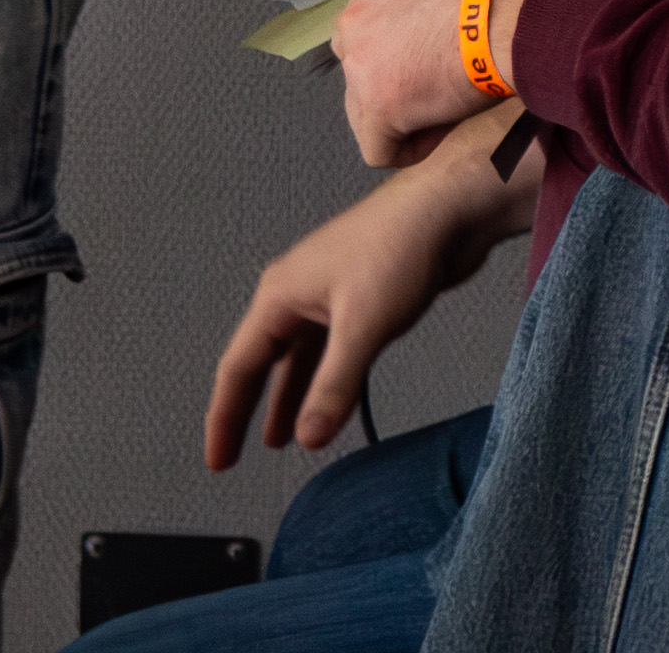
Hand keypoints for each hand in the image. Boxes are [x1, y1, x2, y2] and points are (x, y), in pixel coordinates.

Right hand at [199, 109, 541, 468]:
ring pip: (298, 357)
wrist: (450, 207)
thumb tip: (308, 439)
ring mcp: (329, 294)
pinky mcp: (361, 298)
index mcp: (280, 294)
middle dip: (248, 410)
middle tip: (235, 457)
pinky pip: (330, 350)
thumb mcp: (362, 327)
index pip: (239, 366)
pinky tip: (331, 403)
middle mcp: (296, 292)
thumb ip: (334, 386)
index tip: (217, 461)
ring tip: (282, 440)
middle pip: (261, 361)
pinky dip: (324, 380)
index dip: (225, 417)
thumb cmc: (401, 249)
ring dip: (289, 398)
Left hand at [334, 0, 561, 165]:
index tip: (434, 61)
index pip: (369, 33)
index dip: (401, 54)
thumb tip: (446, 18)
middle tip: (439, 87)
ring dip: (403, 118)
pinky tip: (445, 129)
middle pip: (360, 73)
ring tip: (450, 108)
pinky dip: (411, 149)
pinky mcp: (378, 105)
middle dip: (395, 87)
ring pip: (364, 113)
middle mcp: (355, 23)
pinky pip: (379, 149)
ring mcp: (360, 65)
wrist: (512, 7)